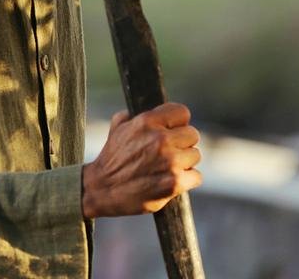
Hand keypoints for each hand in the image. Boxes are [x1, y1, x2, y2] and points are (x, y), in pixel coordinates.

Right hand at [80, 102, 201, 217]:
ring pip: (195, 156)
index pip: (182, 113)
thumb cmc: (111, 158)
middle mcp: (160, 139)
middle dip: (182, 143)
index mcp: (147, 122)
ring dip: (185, 162)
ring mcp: (169, 161)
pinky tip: (172, 180)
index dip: (178, 123)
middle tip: (170, 152)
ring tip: (168, 167)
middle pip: (192, 134)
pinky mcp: (174, 183)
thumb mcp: (117, 128)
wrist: (102, 189)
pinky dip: (187, 180)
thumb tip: (151, 109)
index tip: (174, 130)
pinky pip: (196, 176)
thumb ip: (135, 115)